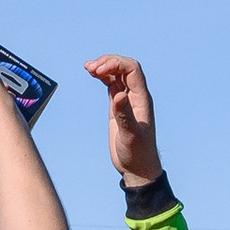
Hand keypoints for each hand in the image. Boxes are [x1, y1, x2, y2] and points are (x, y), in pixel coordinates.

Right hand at [84, 55, 163, 186]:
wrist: (137, 167)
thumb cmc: (138, 153)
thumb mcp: (130, 135)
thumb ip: (124, 115)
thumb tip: (119, 95)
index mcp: (142, 99)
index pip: (132, 70)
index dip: (116, 64)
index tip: (99, 71)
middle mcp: (136, 96)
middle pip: (124, 68)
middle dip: (108, 62)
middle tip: (90, 67)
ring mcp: (126, 100)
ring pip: (116, 75)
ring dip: (103, 67)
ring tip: (88, 67)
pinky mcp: (118, 107)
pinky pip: (111, 85)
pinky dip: (102, 77)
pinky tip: (92, 74)